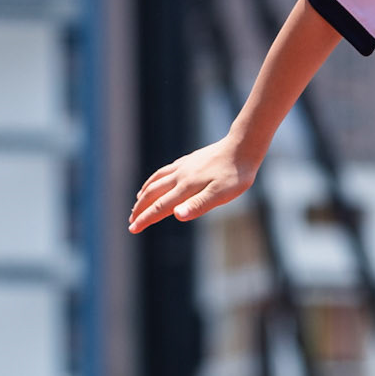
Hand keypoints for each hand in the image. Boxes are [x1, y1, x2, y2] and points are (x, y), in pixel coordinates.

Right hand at [129, 137, 257, 234]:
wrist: (243, 147)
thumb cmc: (235, 175)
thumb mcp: (221, 194)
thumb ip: (198, 205)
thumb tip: (176, 216)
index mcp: (187, 188)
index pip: (160, 207)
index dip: (145, 219)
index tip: (133, 229)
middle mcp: (180, 176)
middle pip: (153, 194)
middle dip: (140, 209)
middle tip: (131, 221)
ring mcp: (184, 167)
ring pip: (156, 181)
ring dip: (144, 193)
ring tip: (137, 202)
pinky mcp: (189, 160)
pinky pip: (164, 171)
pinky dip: (154, 179)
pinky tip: (156, 181)